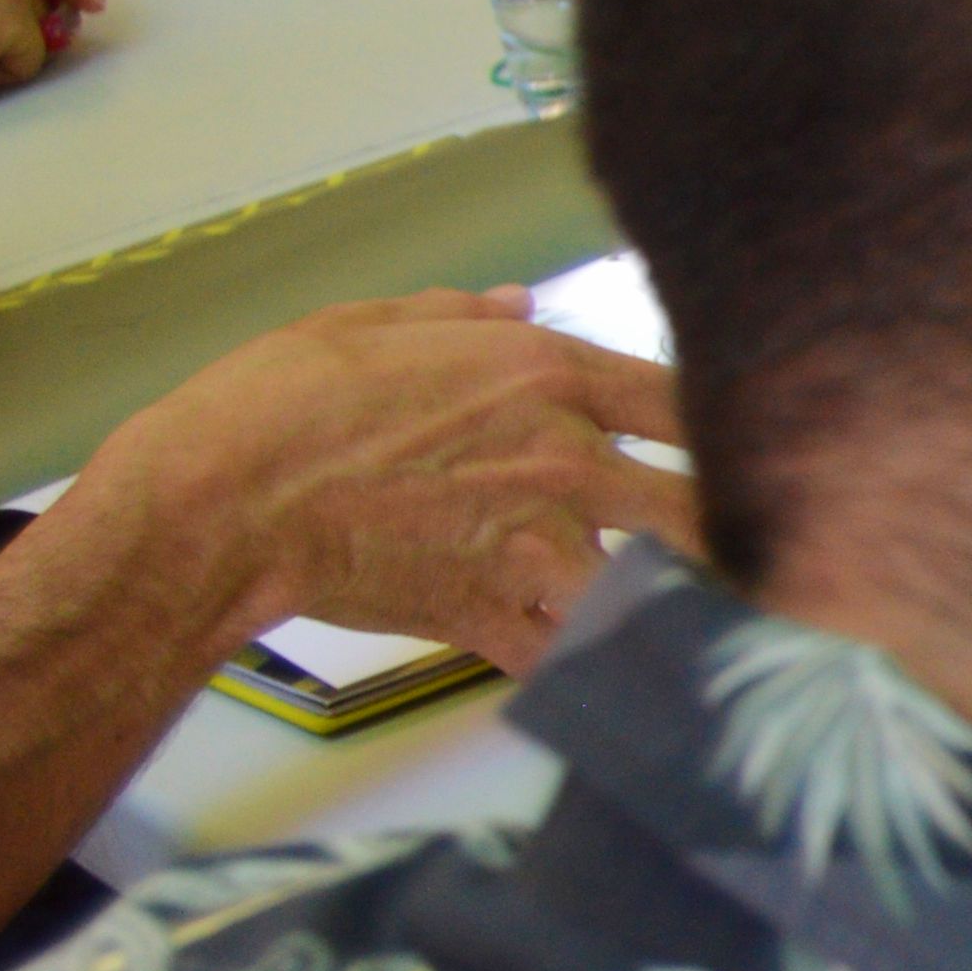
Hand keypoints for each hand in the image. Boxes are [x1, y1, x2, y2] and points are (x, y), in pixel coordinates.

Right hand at [89, 288, 698, 670]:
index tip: (745, 453)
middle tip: (753, 556)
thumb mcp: (370, 328)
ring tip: (700, 621)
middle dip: (729, 536)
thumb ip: (463, 317)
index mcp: (546, 379)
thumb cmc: (282, 403)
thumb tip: (522, 302)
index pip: (683, 403)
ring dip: (671, 604)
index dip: (728, 431)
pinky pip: (577, 658)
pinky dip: (597, 667)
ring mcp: (536, 545)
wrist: (218, 503)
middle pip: (702, 510)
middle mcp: (564, 461)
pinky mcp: (495, 615)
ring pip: (655, 589)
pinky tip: (615, 668)